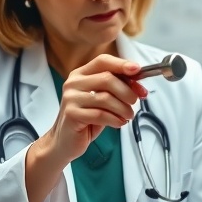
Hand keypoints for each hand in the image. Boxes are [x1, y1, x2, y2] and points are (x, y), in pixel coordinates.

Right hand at [24, 55, 146, 201]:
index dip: (122, 64)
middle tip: (135, 101)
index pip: (103, 61)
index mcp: (81, 74)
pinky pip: (100, 114)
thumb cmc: (86, 119)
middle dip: (127, 91)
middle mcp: (73, 83)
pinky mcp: (71, 114)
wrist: (64, 141)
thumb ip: (116, 88)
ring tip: (128, 115)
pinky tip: (119, 123)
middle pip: (107, 78)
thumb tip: (137, 82)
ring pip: (106, 98)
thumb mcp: (102, 99)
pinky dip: (115, 119)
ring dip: (123, 108)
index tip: (137, 70)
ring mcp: (71, 98)